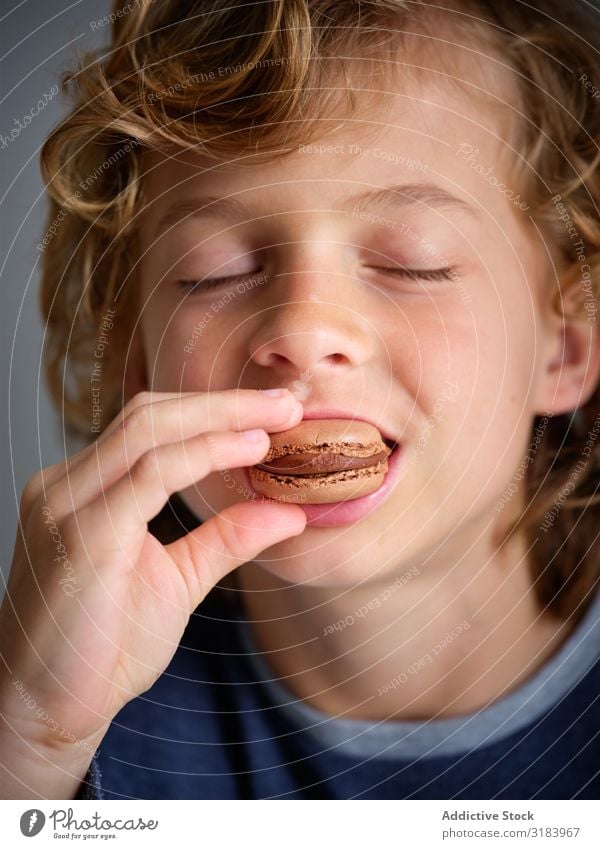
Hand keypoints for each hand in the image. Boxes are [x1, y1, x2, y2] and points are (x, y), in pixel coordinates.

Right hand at [0, 389, 304, 760]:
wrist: (46, 710)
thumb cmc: (103, 646)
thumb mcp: (178, 580)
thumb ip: (227, 539)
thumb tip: (289, 511)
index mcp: (84, 488)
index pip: (149, 424)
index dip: (213, 410)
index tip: (274, 412)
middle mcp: (67, 484)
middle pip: (150, 413)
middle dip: (223, 402)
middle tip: (286, 403)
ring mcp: (66, 504)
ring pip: (149, 430)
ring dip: (221, 417)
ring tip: (276, 418)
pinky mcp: (82, 535)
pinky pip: (149, 474)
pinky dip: (204, 454)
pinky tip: (248, 451)